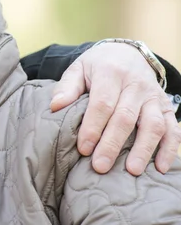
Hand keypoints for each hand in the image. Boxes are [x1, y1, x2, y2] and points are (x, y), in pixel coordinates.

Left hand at [50, 42, 180, 175]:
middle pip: (125, 117)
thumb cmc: (97, 66)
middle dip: (112, 143)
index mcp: (110, 73)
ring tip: (132, 171)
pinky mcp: (166, 106)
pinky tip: (161, 167)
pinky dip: (170, 148)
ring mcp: (154, 95)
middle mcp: (136, 83)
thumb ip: (66, 88)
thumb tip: (55, 106)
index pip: (102, 103)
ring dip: (144, 149)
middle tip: (100, 166)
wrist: (126, 53)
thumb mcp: (78, 69)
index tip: (83, 148)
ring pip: (153, 124)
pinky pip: (173, 128)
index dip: (93, 127)